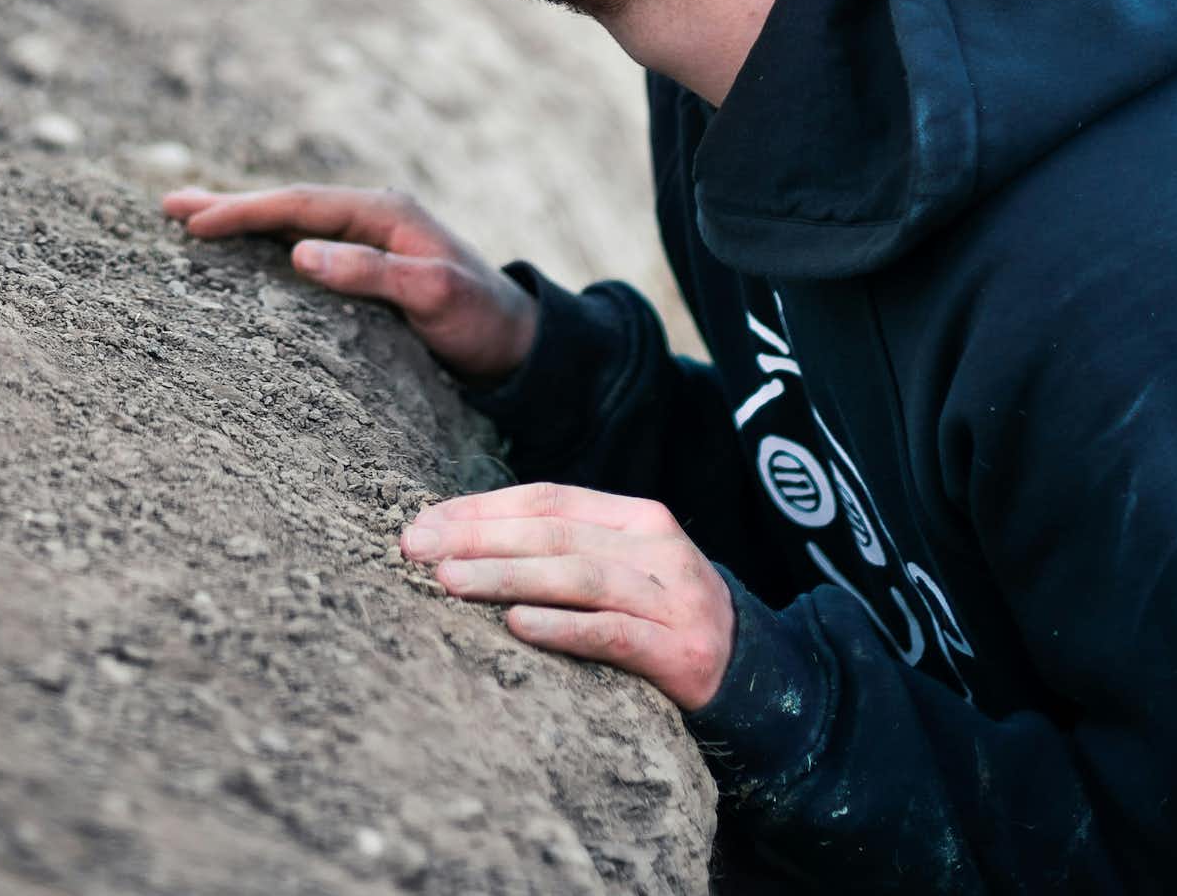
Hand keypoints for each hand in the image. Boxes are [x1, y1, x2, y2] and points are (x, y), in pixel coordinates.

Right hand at [161, 183, 538, 383]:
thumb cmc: (481, 322)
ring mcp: (370, 238)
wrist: (521, 346)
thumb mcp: (432, 297)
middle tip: (170, 206)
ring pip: (293, 222)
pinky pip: (306, 243)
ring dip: (243, 220)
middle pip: (288, 205)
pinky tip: (244, 251)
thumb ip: (371, 272)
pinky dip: (267, 242)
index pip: (299, 206)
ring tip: (190, 219)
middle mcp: (373, 216)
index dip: (245, 212)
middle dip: (229, 205)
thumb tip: (301, 253)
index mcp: (384, 212)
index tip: (196, 222)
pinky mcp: (369, 264)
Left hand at [401, 481, 736, 712]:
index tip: (422, 522)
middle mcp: (656, 548)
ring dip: (506, 576)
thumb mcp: (621, 569)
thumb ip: (563, 549)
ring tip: (448, 581)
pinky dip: (563, 628)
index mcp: (635, 517)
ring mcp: (674, 598)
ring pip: (577, 577)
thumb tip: (460, 542)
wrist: (761, 678)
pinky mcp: (683, 653)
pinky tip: (516, 626)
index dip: (480, 508)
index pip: (546, 499)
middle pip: (553, 534)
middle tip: (415, 548)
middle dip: (476, 538)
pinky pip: (614, 634)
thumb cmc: (662, 617)